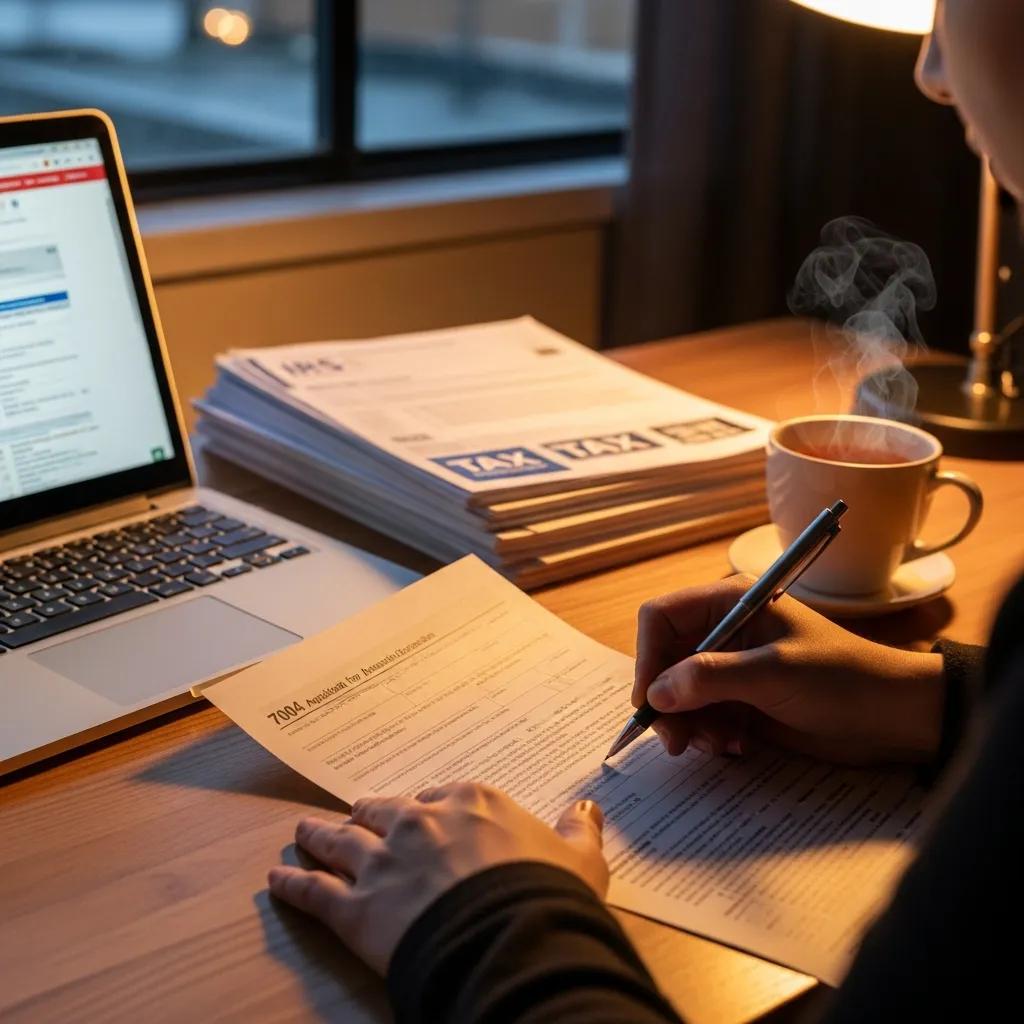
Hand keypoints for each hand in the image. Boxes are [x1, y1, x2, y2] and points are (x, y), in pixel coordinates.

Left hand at [268, 782, 606, 975]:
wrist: (508, 937)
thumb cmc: (547, 896)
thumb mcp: (578, 859)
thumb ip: (578, 829)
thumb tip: (588, 807)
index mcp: (469, 803)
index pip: (434, 797)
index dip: (421, 807)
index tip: (415, 811)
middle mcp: (418, 823)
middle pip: (380, 811)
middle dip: (365, 815)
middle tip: (352, 817)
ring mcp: (382, 862)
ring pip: (339, 843)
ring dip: (317, 836)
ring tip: (301, 831)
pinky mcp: (355, 908)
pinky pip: (314, 892)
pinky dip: (292, 885)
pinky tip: (277, 879)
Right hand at [633, 575, 944, 764]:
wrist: (893, 716)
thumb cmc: (840, 680)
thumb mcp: (773, 674)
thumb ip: (710, 679)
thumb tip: (654, 694)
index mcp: (730, 603)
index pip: (661, 618)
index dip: (648, 658)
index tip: (650, 702)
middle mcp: (724, 630)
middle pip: (664, 660)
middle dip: (666, 701)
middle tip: (677, 741)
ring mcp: (732, 667)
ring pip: (678, 693)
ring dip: (687, 723)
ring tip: (714, 746)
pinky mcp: (742, 699)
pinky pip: (702, 715)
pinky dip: (708, 734)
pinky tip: (734, 747)